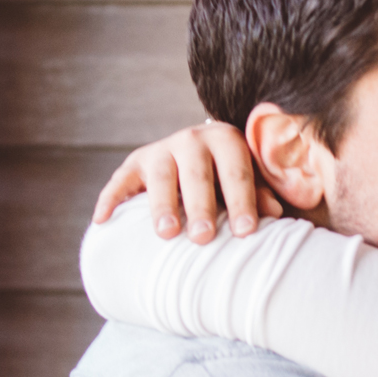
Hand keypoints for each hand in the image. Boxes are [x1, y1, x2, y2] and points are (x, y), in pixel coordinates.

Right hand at [92, 121, 284, 242]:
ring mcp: (160, 150)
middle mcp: (191, 139)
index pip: (235, 170)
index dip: (242, 200)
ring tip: (166, 233)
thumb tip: (275, 213)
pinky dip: (110, 200)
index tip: (246, 232)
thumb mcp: (247, 180)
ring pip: (160, 175)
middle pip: (196, 173)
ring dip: (162, 204)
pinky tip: (103, 221)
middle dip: (200, 206)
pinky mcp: (133, 164)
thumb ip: (260, 194)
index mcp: (225, 140)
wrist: (196, 156)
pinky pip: (119, 181)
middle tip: (203, 237)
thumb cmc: (227, 178)